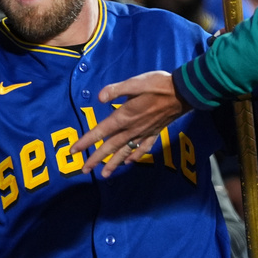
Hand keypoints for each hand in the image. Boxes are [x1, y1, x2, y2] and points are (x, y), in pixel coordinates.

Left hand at [69, 70, 190, 177]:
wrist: (183, 93)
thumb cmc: (158, 85)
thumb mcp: (135, 82)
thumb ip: (116, 90)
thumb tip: (99, 98)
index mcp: (124, 116)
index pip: (100, 131)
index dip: (86, 141)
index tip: (73, 151)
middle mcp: (132, 128)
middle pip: (110, 146)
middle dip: (96, 158)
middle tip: (84, 170)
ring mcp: (144, 133)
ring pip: (125, 151)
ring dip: (113, 163)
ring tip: (104, 174)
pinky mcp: (155, 132)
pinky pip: (143, 148)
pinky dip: (135, 156)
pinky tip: (129, 162)